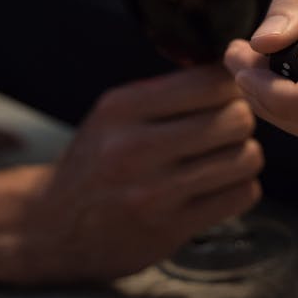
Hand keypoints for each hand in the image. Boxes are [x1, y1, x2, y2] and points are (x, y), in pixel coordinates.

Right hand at [0, 65, 262, 284]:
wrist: (51, 227)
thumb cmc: (94, 163)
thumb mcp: (113, 114)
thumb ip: (166, 93)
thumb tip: (232, 68)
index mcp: (122, 108)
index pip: (210, 82)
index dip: (231, 86)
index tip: (227, 95)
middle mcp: (135, 148)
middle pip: (236, 118)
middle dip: (243, 121)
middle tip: (228, 129)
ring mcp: (154, 192)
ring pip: (246, 158)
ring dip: (244, 156)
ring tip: (224, 158)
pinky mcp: (171, 229)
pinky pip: (241, 196)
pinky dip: (240, 188)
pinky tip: (219, 187)